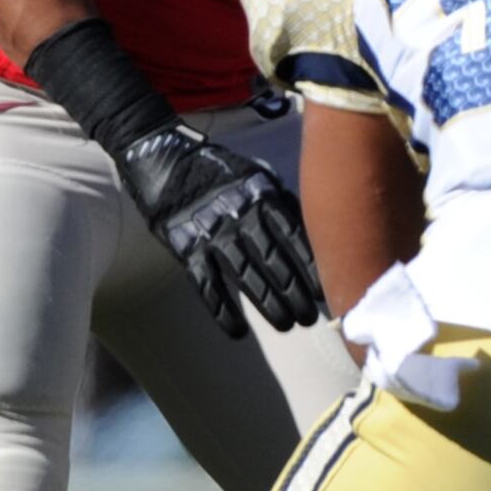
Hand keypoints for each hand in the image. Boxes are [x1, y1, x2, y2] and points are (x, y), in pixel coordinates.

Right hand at [115, 125, 321, 338]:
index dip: (312, 265)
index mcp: (261, 197)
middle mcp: (240, 216)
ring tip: (286, 325)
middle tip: (311, 317)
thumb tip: (313, 231)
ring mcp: (212, 233)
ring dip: (267, 303)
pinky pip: (206, 283)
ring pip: (245, 275)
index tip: (327, 288)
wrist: (164, 159)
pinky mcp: (186, 247)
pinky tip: (236, 330)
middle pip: (274, 260)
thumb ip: (283, 202)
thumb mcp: (257, 175)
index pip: (294, 237)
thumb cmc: (219, 170)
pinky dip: (220, 309)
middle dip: (295, 292)